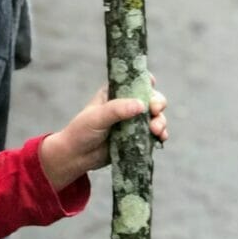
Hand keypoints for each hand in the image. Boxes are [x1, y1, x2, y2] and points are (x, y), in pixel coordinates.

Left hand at [40, 86, 167, 190]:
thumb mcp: (97, 117)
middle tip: (155, 111)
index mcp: (114, 93)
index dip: (146, 81)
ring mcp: (133, 122)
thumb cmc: (82, 132)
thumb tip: (141, 105)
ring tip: (156, 130)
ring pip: (155, 116)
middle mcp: (126, 105)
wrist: (76, 157)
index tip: (151, 85)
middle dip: (158, 103)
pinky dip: (160, 134)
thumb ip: (117, 110)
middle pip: (151, 98)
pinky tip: (161, 138)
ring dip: (160, 121)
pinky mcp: (137, 137)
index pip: (134, 81)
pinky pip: (154, 134)